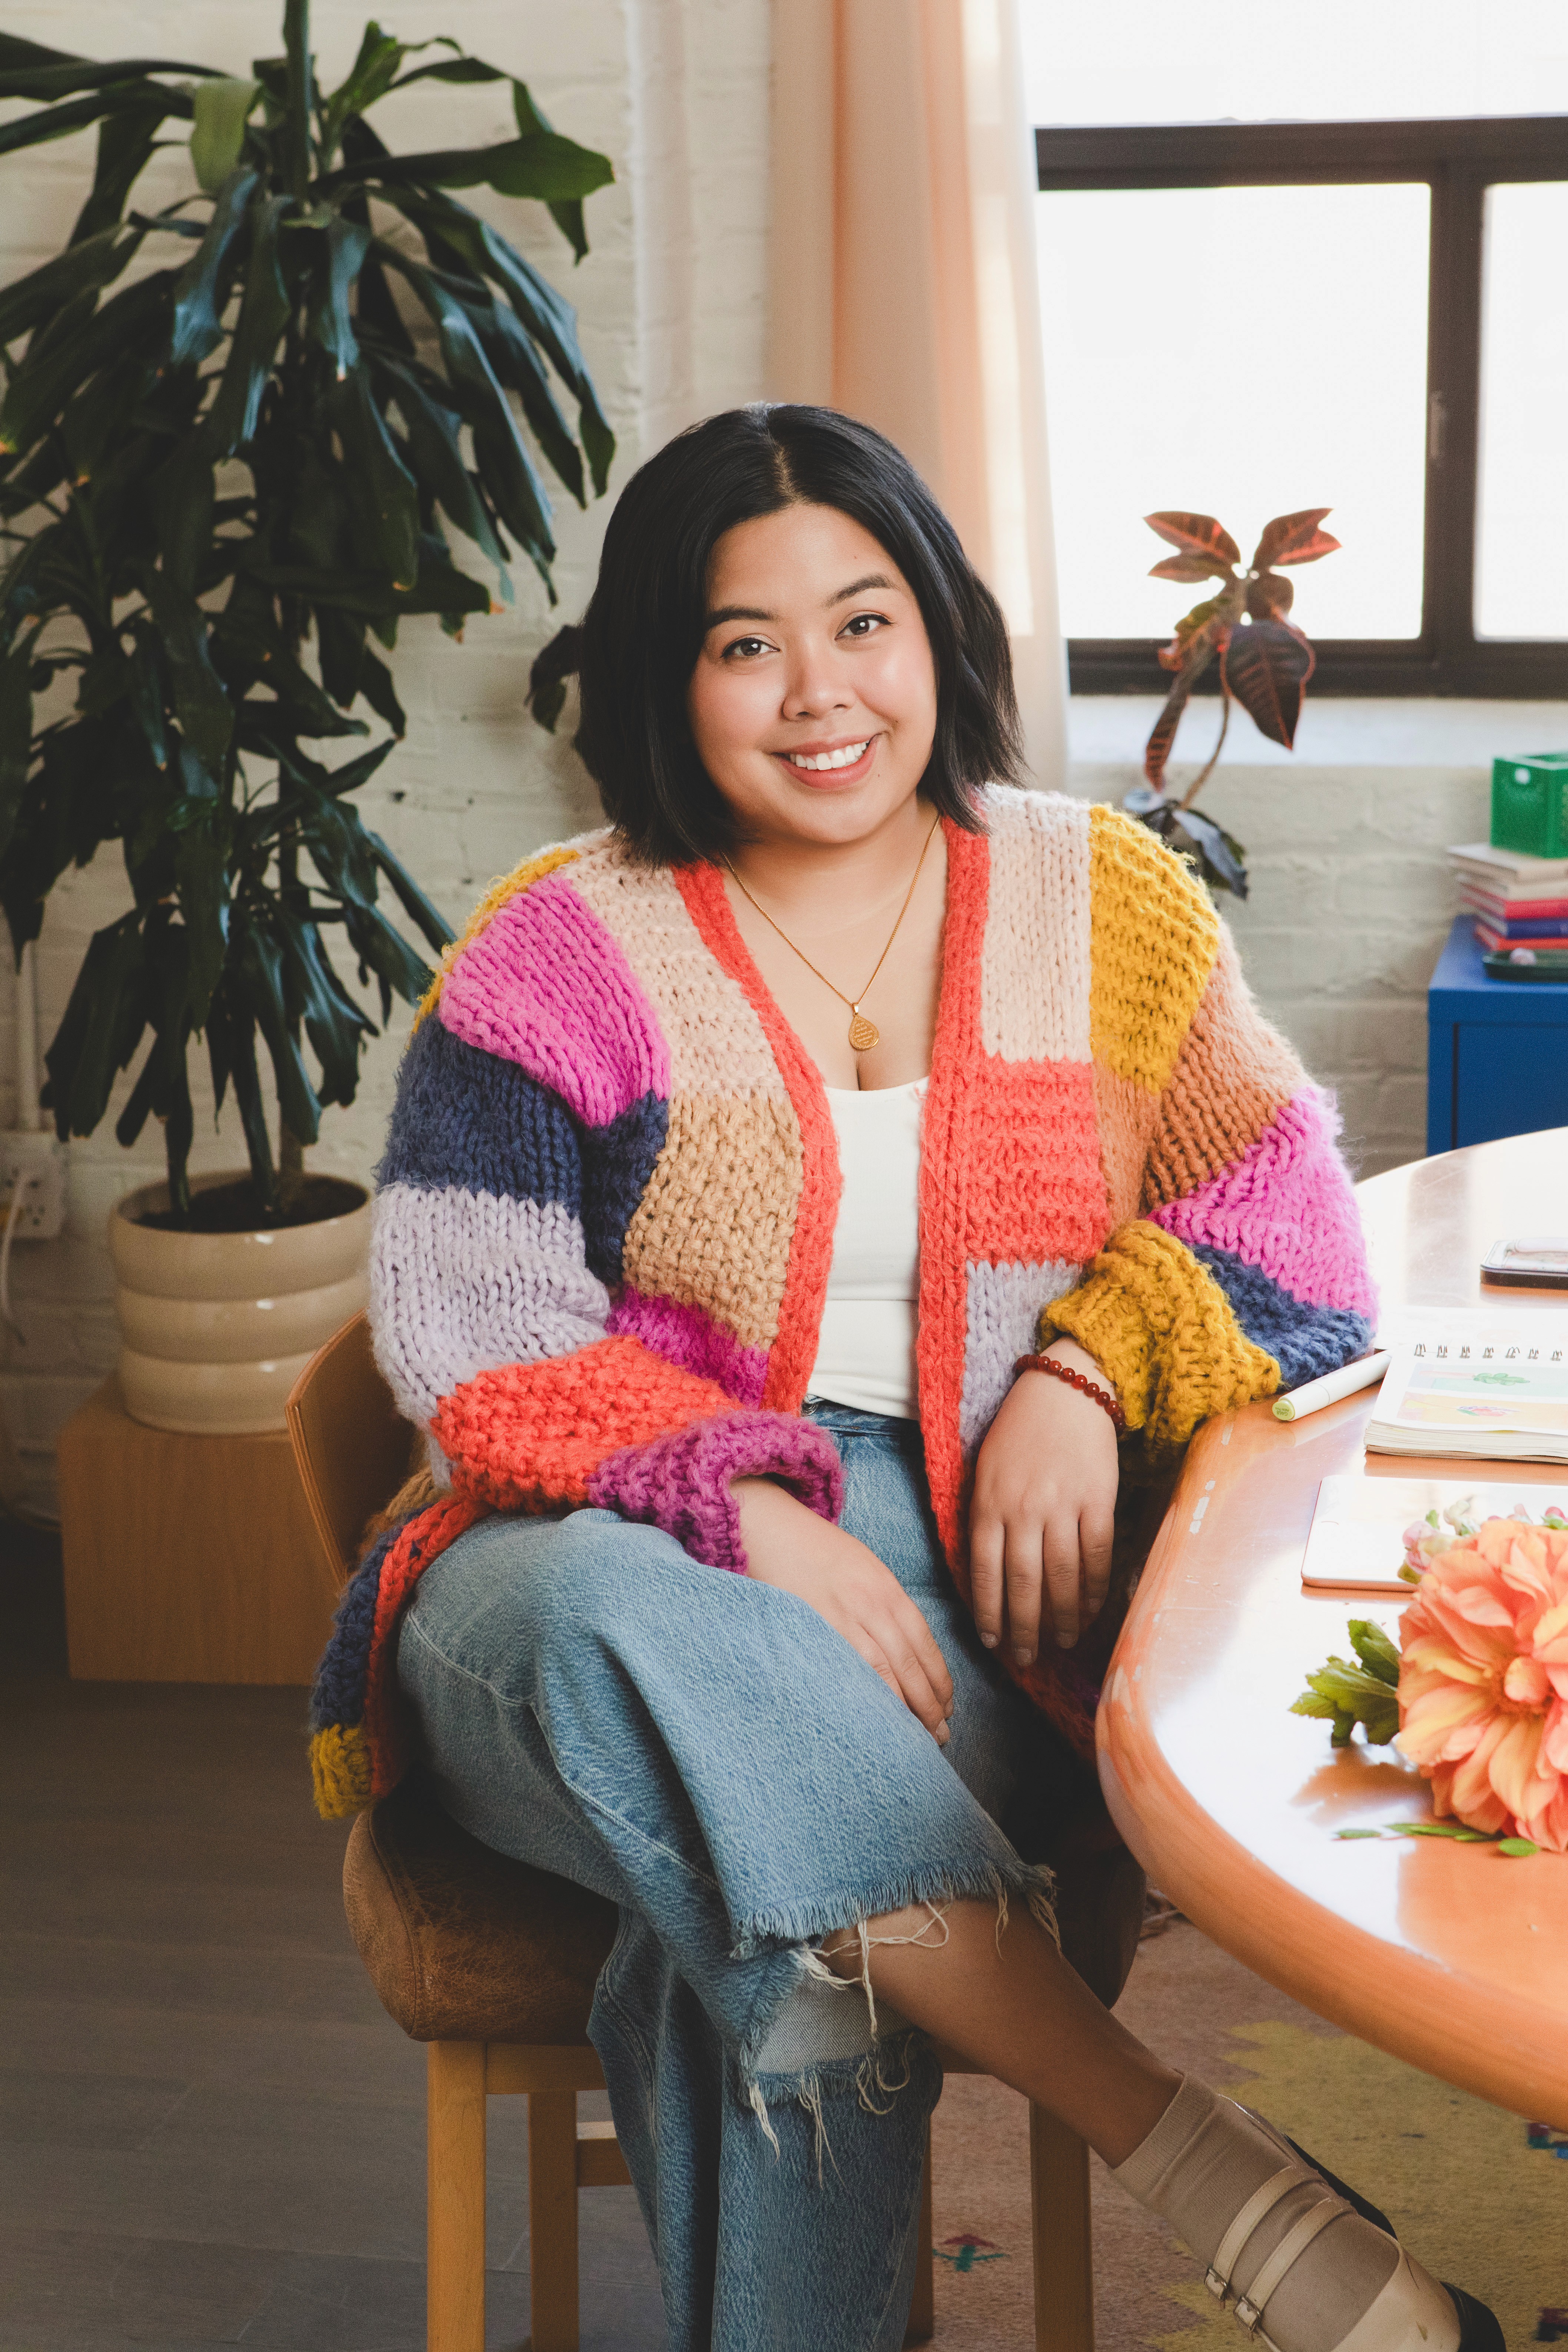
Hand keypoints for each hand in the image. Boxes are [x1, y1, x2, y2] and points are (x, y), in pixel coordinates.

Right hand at [733, 1476, 954, 1742]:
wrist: (767, 1527)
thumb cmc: (814, 1548)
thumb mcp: (863, 1565)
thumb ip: (885, 1601)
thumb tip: (906, 1645)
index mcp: (885, 1587)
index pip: (923, 1642)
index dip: (939, 1678)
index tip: (947, 1704)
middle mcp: (869, 1603)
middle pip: (908, 1662)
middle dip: (929, 1703)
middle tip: (941, 1734)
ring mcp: (840, 1618)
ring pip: (882, 1672)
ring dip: (903, 1708)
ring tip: (915, 1736)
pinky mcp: (811, 1629)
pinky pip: (845, 1670)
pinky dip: (864, 1696)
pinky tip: (873, 1718)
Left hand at [969, 1341, 1119, 1659]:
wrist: (1065, 1388)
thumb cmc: (1019, 1431)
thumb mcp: (985, 1470)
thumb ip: (983, 1518)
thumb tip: (984, 1575)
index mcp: (987, 1503)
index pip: (984, 1573)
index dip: (989, 1613)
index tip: (992, 1642)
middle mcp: (1022, 1509)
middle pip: (1022, 1585)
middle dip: (1024, 1629)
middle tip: (1026, 1658)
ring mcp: (1061, 1506)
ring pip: (1060, 1578)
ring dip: (1061, 1619)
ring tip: (1061, 1643)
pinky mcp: (1097, 1501)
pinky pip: (1096, 1557)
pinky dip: (1093, 1591)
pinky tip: (1090, 1612)